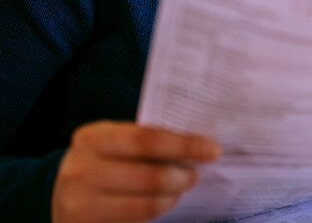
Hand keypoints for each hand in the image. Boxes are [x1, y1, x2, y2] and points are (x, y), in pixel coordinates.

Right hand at [52, 120, 220, 222]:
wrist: (59, 192)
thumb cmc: (101, 160)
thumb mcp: (114, 141)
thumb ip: (147, 140)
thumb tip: (198, 144)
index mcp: (92, 138)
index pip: (149, 140)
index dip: (185, 145)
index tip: (212, 149)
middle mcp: (82, 170)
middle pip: (152, 176)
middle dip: (183, 176)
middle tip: (196, 173)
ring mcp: (81, 204)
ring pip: (148, 205)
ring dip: (174, 196)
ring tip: (181, 188)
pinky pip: (137, 222)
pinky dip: (156, 211)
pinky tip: (163, 202)